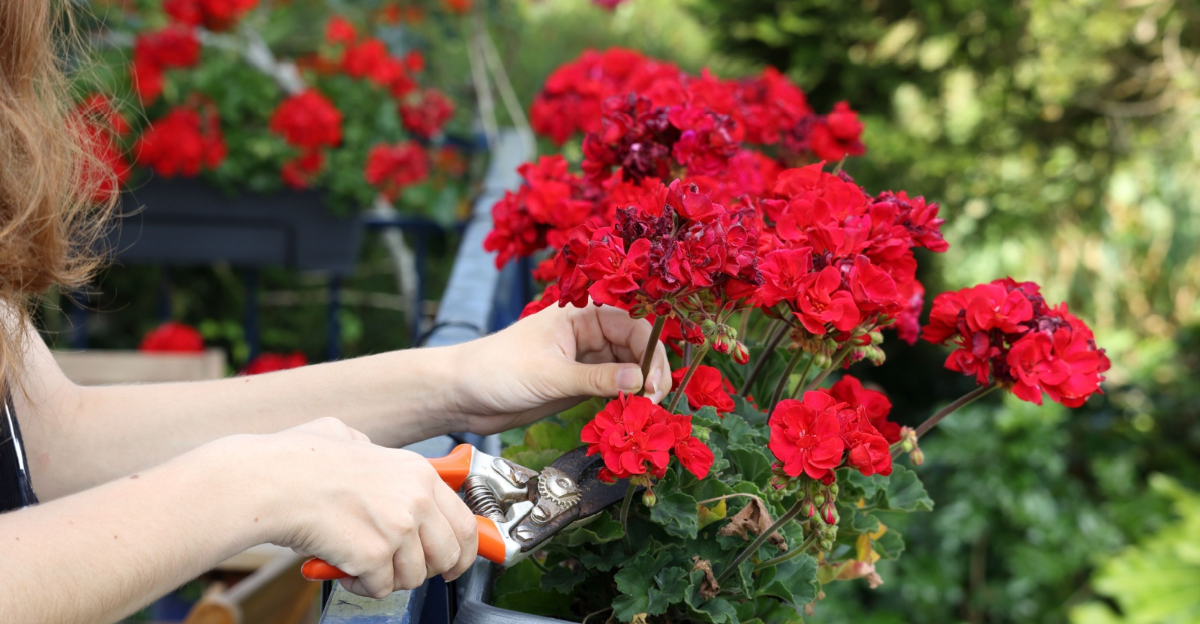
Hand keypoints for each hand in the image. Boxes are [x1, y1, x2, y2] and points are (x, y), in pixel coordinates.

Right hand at [242, 418, 477, 597]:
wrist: (268, 482)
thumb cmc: (298, 461)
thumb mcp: (350, 438)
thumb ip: (374, 451)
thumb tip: (374, 452)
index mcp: (417, 473)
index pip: (465, 521)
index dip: (464, 549)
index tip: (456, 560)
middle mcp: (415, 499)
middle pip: (449, 554)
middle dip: (431, 571)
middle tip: (408, 572)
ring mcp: (398, 528)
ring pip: (415, 576)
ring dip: (388, 578)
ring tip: (362, 562)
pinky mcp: (374, 555)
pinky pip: (381, 587)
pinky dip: (362, 585)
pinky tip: (344, 567)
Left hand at [448, 303, 671, 434]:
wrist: (461, 395)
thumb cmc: (497, 370)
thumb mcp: (550, 374)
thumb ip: (596, 378)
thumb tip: (640, 380)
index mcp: (580, 315)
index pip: (631, 325)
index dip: (649, 351)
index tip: (654, 382)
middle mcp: (586, 334)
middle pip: (635, 348)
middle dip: (650, 372)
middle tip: (654, 403)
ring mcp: (583, 360)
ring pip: (626, 370)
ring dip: (640, 390)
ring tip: (644, 412)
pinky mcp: (577, 385)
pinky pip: (611, 389)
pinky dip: (624, 401)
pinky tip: (629, 414)